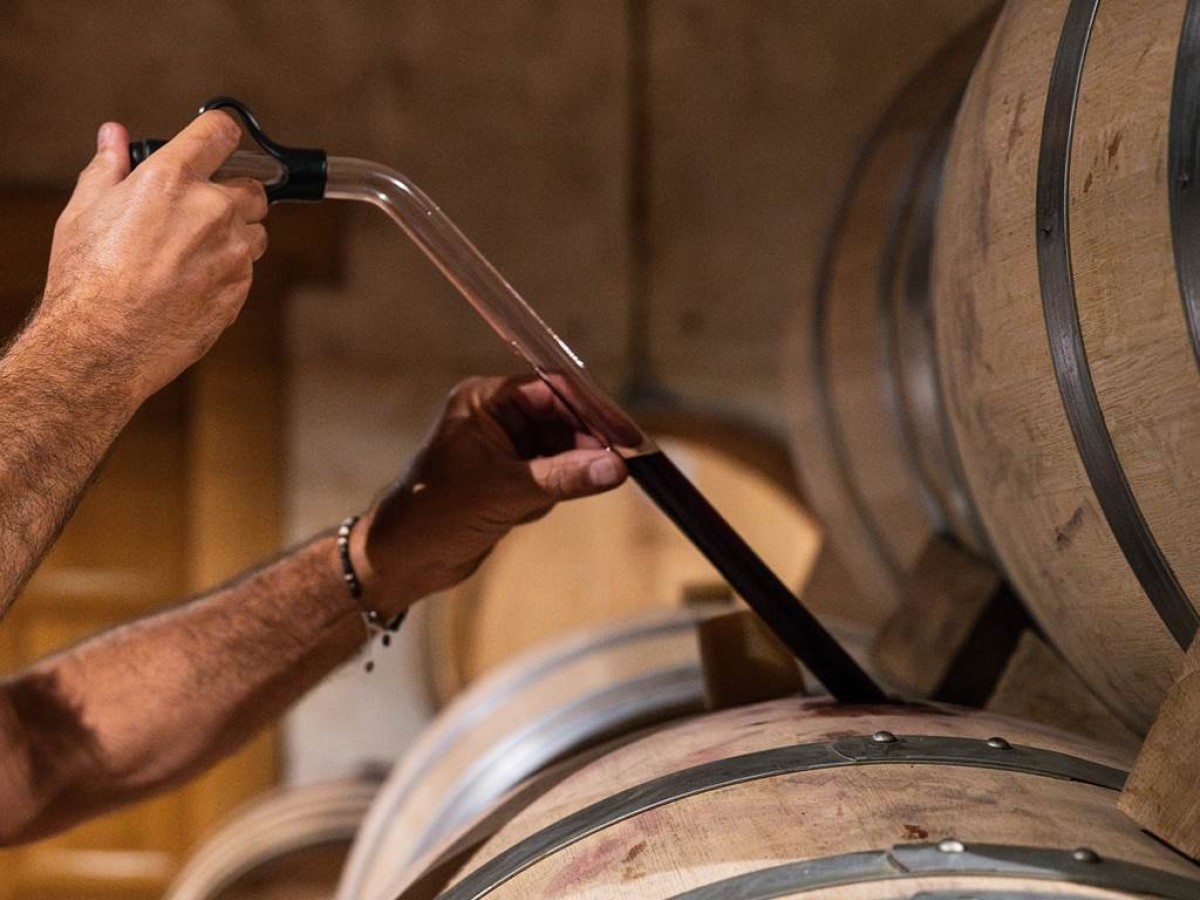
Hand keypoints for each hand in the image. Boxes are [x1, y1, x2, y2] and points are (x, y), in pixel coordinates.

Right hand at [37, 111, 267, 408]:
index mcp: (171, 181)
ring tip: (188, 253)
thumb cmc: (86, 280)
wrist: (102, 346)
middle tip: (197, 211)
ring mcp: (232, 253)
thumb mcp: (84, 210)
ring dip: (233, 235)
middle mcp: (211, 211)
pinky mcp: (241, 289)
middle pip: (253, 187)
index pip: (220, 132)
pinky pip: (247, 269)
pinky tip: (191, 282)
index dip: (221, 133)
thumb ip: (108, 166)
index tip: (219, 141)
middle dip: (231, 194)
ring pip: (255, 231)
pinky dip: (228, 270)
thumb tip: (114, 136)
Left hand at [352, 377, 629, 610]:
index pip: (552, 390)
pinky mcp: (508, 480)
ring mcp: (502, 450)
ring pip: (559, 452)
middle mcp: (494, 418)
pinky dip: (548, 497)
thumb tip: (617, 467)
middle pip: (561, 420)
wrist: (404, 560)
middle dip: (581, 447)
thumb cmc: (436, 512)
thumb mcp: (507, 491)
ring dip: (562, 476)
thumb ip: (565, 477)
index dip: (591, 410)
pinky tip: (523, 514)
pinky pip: (550, 478)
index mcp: (485, 401)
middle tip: (613, 468)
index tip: (625, 433)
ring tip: (540, 500)